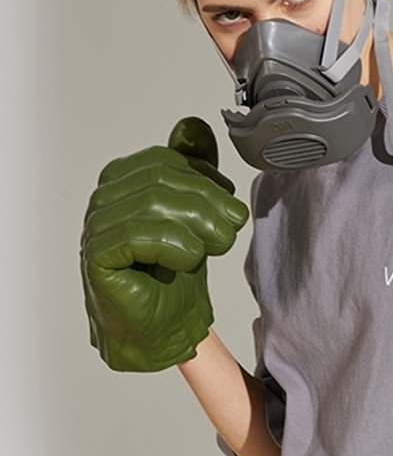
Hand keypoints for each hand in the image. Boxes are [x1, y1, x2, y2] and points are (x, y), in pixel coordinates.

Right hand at [81, 117, 248, 370]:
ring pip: (152, 203)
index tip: (230, 205)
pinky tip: (189, 259)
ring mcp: (96, 226)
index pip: (167, 161)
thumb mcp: (195, 216)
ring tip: (220, 245)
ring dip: (198, 223)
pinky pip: (138, 234)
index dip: (206, 178)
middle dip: (207, 201)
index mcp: (124, 181)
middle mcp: (105, 198)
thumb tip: (194, 125)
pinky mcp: (98, 255)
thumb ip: (194, 172)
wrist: (163, 329)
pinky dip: (174, 244)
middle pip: (161, 179)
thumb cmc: (172, 278)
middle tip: (233, 226)